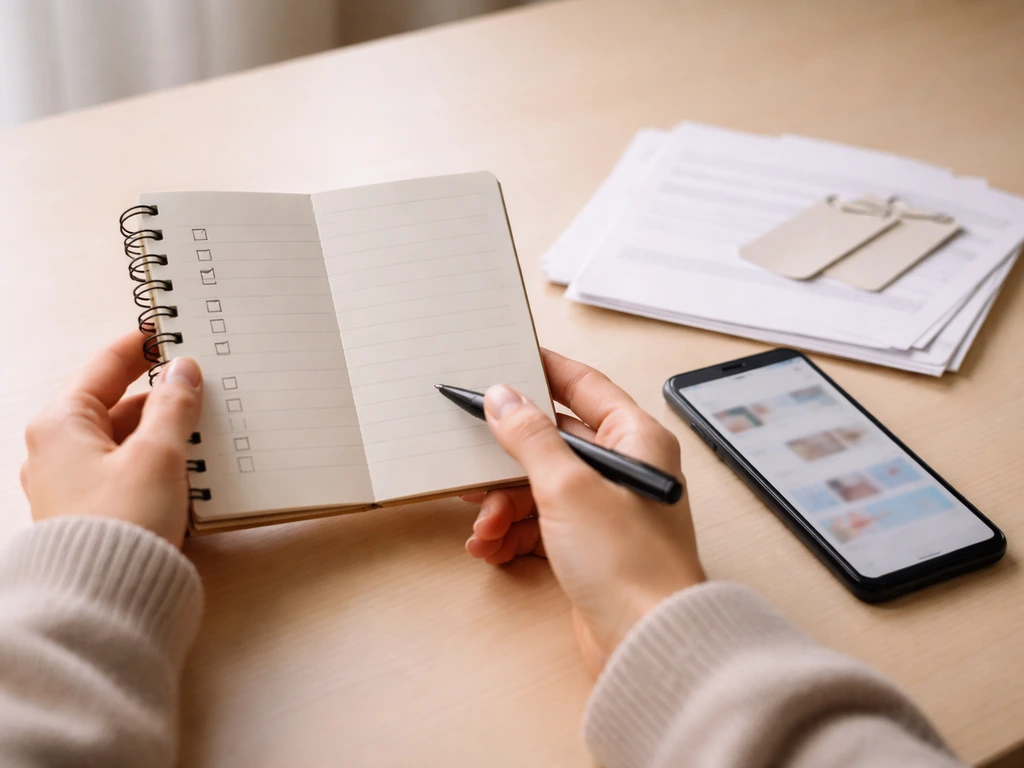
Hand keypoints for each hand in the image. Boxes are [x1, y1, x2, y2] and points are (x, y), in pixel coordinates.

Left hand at [20, 331, 203, 546]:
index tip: (170, 330)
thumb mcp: (158, 454)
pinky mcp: (90, 510)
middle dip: (159, 395)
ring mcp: (70, 483)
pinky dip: (153, 460)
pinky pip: (124, 469)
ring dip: (160, 431)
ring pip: (122, 439)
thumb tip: (183, 371)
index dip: (141, 346)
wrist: (103, 600)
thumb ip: (174, 407)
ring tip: (202, 427)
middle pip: (115, 403)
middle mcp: (56, 449)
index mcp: (61, 423)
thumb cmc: (123, 523)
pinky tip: (185, 466)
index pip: (105, 365)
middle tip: (201, 384)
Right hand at [464, 350, 704, 675]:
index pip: (585, 387)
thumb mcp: (568, 487)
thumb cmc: (631, 565)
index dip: (544, 371)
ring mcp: (606, 510)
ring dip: (505, 504)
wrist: (645, 643)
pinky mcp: (589, 548)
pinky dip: (514, 533)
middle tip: (473, 460)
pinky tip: (491, 547)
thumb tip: (504, 397)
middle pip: (553, 442)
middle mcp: (624, 470)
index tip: (507, 360)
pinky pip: (542, 525)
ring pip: (540, 487)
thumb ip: (530, 437)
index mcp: (635, 440)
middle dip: (508, 459)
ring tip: (484, 524)